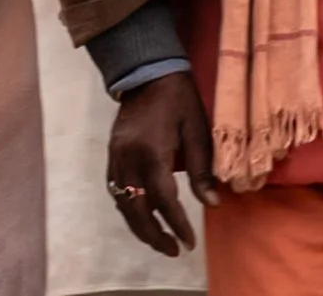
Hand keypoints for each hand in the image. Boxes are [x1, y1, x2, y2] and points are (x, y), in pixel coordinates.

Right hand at [104, 71, 216, 255]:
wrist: (147, 72)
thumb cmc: (179, 100)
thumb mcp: (198, 131)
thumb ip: (202, 169)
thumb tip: (212, 204)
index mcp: (151, 152)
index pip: (163, 200)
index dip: (176, 225)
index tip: (188, 243)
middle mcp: (128, 159)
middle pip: (136, 209)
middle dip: (154, 235)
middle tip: (173, 251)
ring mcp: (115, 157)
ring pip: (122, 202)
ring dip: (139, 226)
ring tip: (159, 240)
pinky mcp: (111, 154)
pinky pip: (115, 190)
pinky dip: (128, 208)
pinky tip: (142, 216)